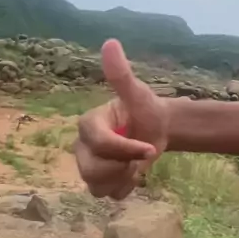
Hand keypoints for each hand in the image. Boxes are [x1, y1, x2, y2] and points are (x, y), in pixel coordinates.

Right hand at [75, 39, 168, 198]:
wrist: (156, 128)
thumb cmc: (145, 109)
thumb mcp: (137, 93)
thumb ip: (121, 75)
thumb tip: (110, 43)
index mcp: (89, 123)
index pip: (97, 141)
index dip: (123, 148)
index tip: (148, 147)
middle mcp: (82, 145)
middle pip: (92, 169)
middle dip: (122, 166)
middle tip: (140, 155)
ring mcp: (88, 165)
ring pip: (96, 185)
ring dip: (123, 178)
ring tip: (135, 164)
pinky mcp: (98, 181)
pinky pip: (106, 194)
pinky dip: (124, 188)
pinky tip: (132, 173)